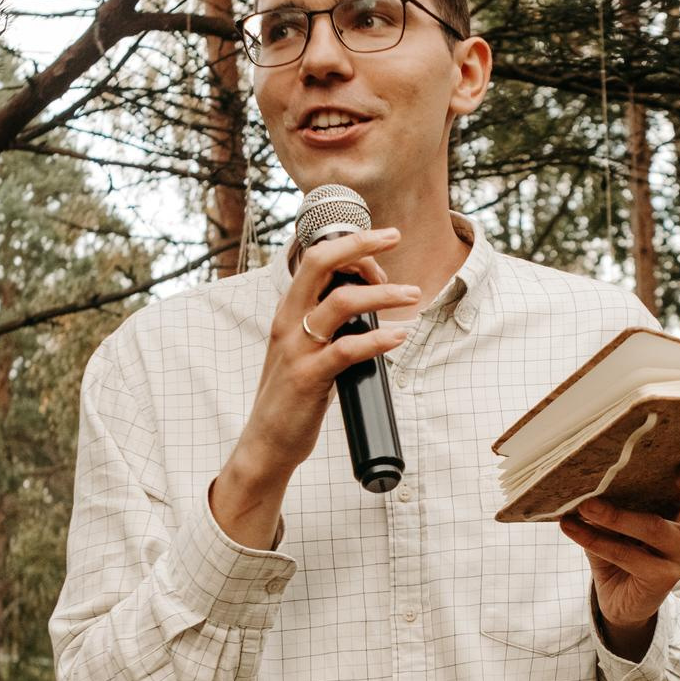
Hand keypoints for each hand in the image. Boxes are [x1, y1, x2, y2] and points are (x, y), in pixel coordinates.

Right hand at [210, 227, 415, 546]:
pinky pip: (348, 349)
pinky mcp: (309, 378)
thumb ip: (327, 326)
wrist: (266, 443)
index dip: (350, 247)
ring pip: (341, 302)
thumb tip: (367, 308)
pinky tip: (399, 336)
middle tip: (395, 237)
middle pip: (321, 262)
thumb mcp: (304, 350)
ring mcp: (297, 349)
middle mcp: (288, 322)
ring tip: (413, 296)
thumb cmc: (292, 397)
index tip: (381, 255)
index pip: (314, 258)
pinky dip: (379, 338)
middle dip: (360, 243)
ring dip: (383, 293)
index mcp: (287, 311)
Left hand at [558, 467, 679, 658]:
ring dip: (614, 514)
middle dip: (671, 486)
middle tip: (617, 477)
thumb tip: (593, 480)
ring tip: (583, 505)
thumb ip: (620, 501)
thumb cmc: (626, 549)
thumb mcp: (625, 522)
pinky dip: (594, 539)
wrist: (622, 600)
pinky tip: (571, 527)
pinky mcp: (662, 578)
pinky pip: (625, 554)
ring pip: (652, 527)